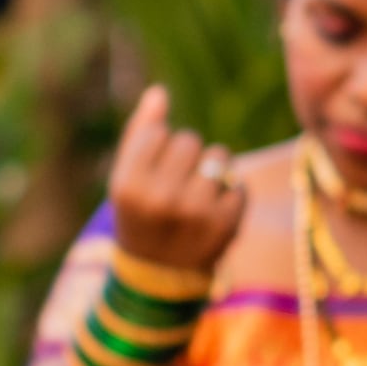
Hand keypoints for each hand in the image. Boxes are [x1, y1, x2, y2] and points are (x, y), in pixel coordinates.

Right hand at [106, 85, 248, 280]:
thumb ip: (140, 133)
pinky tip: (214, 212)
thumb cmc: (141, 214)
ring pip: (220, 156)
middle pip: (190, 140)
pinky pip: (239, 183)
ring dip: (214, 168)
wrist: (160, 274)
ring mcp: (196, 213)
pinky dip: (231, 193)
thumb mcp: (127, 177)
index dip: (161, 146)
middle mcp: (160, 198)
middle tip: (178, 182)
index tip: (155, 169)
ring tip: (199, 191)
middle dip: (188, 155)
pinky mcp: (227, 224)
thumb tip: (159, 91)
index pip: (160, 132)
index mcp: (128, 185)